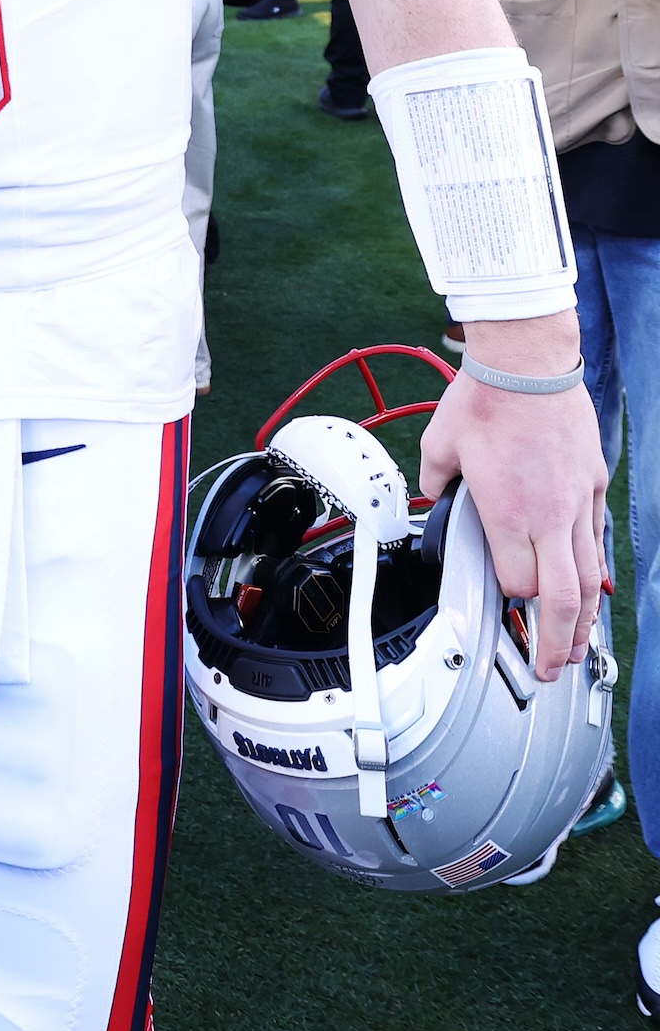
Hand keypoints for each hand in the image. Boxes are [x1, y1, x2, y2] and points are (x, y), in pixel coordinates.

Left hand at [419, 309, 605, 679]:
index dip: (509, 600)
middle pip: (565, 598)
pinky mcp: (592, 484)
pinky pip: (597, 538)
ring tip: (580, 644)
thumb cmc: (486, 398)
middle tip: (553, 668)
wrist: (528, 362)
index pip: (517, 583)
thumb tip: (433, 494)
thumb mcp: (439, 445)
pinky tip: (590, 583)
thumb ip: (434, 481)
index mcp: (507, 513)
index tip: (503, 605)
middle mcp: (548, 516)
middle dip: (560, 643)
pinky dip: (594, 569)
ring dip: (586, 617)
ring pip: (590, 575)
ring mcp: (576, 501)